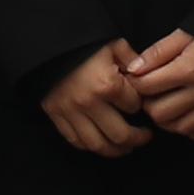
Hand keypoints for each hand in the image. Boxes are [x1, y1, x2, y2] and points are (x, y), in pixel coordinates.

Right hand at [40, 43, 157, 156]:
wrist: (47, 44)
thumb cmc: (84, 44)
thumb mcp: (113, 44)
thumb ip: (132, 60)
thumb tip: (145, 75)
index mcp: (107, 84)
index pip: (134, 106)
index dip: (141, 105)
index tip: (141, 104)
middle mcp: (89, 102)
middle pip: (120, 135)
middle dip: (137, 139)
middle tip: (145, 137)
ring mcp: (71, 112)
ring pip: (98, 144)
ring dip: (116, 150)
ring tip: (127, 147)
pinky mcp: (56, 115)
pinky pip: (76, 141)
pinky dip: (91, 146)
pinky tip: (102, 142)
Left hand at [122, 32, 193, 140]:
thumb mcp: (184, 36)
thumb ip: (157, 52)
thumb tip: (132, 69)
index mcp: (191, 69)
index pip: (148, 86)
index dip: (135, 84)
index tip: (136, 79)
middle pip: (160, 113)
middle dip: (149, 105)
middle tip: (150, 94)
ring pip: (178, 127)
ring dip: (166, 119)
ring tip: (165, 104)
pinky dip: (187, 128)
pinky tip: (183, 114)